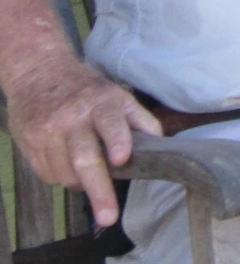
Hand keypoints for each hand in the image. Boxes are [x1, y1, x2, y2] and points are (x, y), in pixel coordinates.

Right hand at [2, 52, 161, 226]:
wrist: (39, 73)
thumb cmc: (87, 90)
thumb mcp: (118, 95)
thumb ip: (139, 119)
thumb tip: (161, 144)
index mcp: (101, 102)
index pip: (110, 122)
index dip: (117, 140)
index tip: (122, 158)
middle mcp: (72, 117)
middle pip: (85, 158)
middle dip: (99, 189)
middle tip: (109, 216)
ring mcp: (48, 131)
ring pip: (66, 174)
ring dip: (81, 183)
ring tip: (89, 172)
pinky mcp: (29, 144)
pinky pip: (48, 175)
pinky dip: (62, 177)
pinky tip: (67, 162)